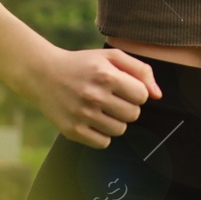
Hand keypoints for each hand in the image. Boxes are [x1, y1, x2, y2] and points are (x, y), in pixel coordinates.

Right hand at [23, 45, 162, 148]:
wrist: (43, 73)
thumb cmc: (83, 64)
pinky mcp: (72, 130)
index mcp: (106, 75)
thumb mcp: (111, 57)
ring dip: (115, 121)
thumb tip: (158, 95)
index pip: (142, 96)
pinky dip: (102, 134)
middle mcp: (94, 96)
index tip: (124, 88)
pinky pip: (103, 143)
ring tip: (102, 109)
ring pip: (120, 130)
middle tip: (111, 98)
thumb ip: (141, 71)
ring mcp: (82, 115)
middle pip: (133, 115)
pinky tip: (92, 120)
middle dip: (127, 107)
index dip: (136, 92)